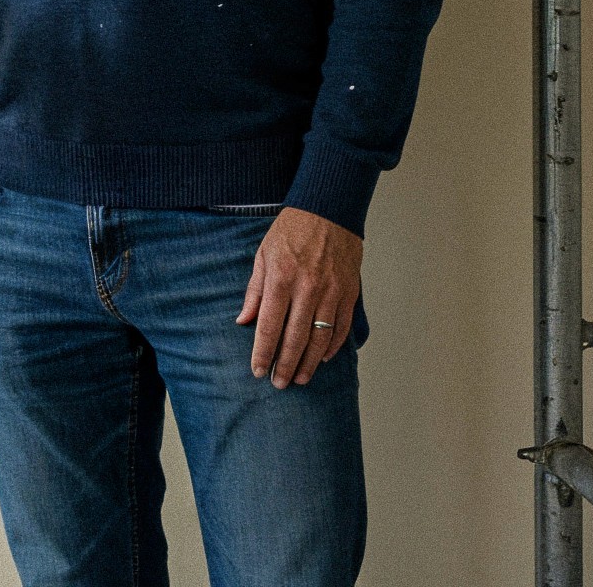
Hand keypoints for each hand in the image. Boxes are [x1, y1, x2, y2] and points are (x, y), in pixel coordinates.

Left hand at [236, 207, 360, 387]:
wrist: (329, 209)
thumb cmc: (291, 230)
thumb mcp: (263, 255)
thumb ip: (254, 290)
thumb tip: (243, 321)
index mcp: (281, 278)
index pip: (269, 326)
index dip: (263, 353)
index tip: (258, 371)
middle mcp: (307, 288)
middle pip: (295, 338)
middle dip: (285, 365)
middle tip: (278, 383)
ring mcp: (332, 292)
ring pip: (321, 338)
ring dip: (309, 363)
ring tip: (299, 378)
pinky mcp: (349, 292)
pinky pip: (342, 327)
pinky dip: (333, 346)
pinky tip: (322, 358)